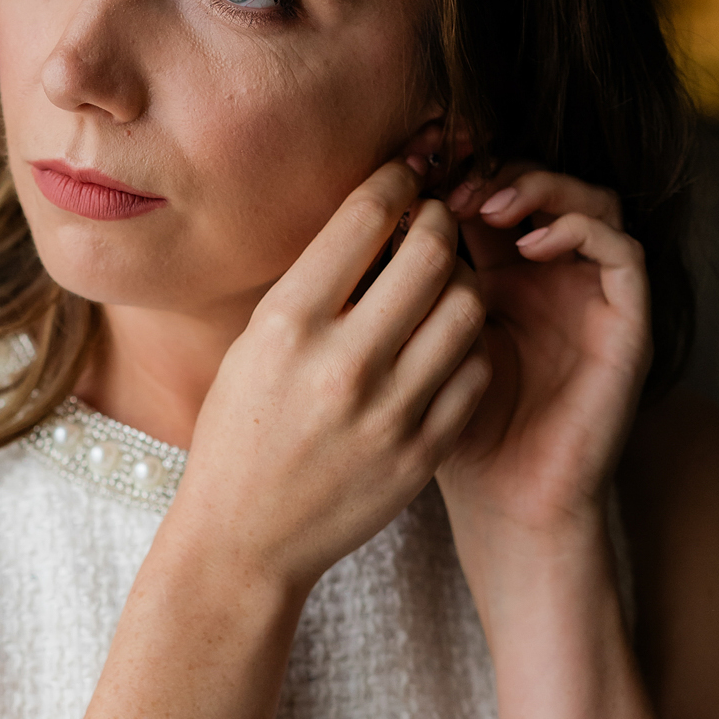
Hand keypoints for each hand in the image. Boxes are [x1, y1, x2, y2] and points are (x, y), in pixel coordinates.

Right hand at [166, 162, 490, 601]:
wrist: (246, 539)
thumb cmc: (242, 430)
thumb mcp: (255, 344)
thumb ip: (316, 283)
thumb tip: (378, 213)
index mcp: (288, 325)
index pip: (365, 216)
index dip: (395, 181)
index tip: (403, 180)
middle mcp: (342, 364)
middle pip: (432, 252)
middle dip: (439, 222)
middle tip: (433, 225)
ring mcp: (389, 412)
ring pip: (468, 307)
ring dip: (461, 283)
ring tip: (442, 287)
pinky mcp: (423, 452)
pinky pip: (475, 370)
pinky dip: (467, 346)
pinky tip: (443, 347)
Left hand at [434, 165, 651, 549]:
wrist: (506, 504)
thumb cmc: (452, 433)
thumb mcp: (416, 345)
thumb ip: (405, 287)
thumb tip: (368, 213)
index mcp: (502, 277)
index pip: (493, 193)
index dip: (461, 172)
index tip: (417, 176)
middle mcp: (554, 279)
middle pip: (543, 184)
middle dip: (497, 170)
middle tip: (453, 184)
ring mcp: (594, 298)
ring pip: (591, 201)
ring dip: (542, 187)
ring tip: (489, 203)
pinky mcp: (628, 323)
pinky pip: (623, 251)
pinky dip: (581, 229)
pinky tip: (531, 242)